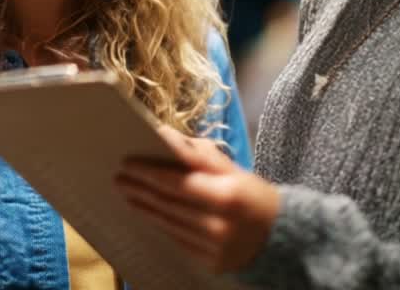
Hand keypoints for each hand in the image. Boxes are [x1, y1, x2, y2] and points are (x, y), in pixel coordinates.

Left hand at [116, 126, 279, 273]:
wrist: (281, 238)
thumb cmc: (254, 195)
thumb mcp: (234, 170)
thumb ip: (201, 155)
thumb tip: (167, 136)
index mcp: (227, 195)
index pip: (177, 182)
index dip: (149, 172)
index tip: (127, 163)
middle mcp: (218, 224)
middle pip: (168, 203)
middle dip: (140, 189)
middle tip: (119, 178)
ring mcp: (213, 248)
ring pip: (168, 223)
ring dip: (144, 207)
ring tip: (128, 194)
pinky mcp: (210, 263)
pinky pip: (177, 240)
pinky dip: (160, 225)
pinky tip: (148, 214)